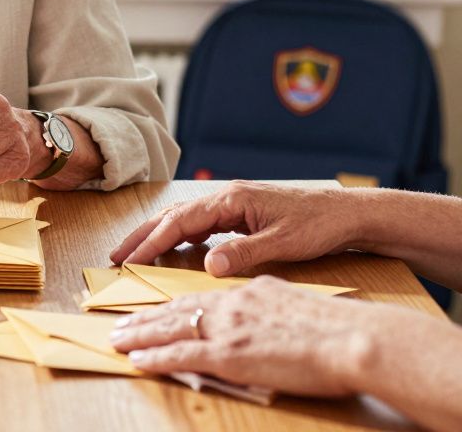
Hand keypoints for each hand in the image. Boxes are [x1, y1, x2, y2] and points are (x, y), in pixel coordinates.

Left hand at [109, 276, 377, 396]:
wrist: (352, 338)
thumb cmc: (338, 328)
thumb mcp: (296, 304)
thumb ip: (270, 305)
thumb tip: (263, 308)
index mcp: (250, 293)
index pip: (201, 298)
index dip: (173, 306)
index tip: (154, 311)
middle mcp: (232, 305)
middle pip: (177, 310)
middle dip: (145, 318)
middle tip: (120, 324)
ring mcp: (228, 329)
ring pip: (171, 329)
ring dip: (139, 335)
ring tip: (116, 340)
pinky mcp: (228, 354)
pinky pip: (180, 355)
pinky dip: (154, 358)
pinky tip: (136, 361)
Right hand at [110, 181, 364, 275]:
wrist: (348, 212)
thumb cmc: (320, 225)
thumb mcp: (284, 243)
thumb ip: (245, 253)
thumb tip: (209, 266)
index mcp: (232, 200)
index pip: (180, 222)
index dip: (152, 241)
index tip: (129, 259)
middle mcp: (226, 197)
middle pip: (172, 216)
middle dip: (142, 235)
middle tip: (115, 256)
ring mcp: (232, 204)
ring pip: (183, 219)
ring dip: (157, 235)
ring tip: (134, 254)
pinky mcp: (239, 213)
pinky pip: (199, 224)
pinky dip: (178, 236)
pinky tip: (174, 249)